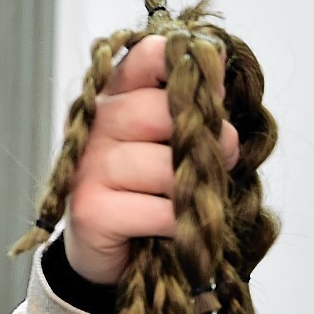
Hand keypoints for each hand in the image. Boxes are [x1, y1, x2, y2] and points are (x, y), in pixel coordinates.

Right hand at [64, 34, 240, 284]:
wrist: (120, 254)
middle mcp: (97, 124)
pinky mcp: (90, 210)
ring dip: (192, 188)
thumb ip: (198, 107)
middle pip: (158, 111)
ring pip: (161, 165)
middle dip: (206, 137)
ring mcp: (89, 166)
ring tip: (193, 200)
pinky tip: (174, 227)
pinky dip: (180, 224)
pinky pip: (158, 211)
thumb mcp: (182, 144)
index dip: (181, 65)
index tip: (210, 87)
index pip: (146, 58)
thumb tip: (219, 61)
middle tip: (223, 158)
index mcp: (119, 97)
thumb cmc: (157, 192)